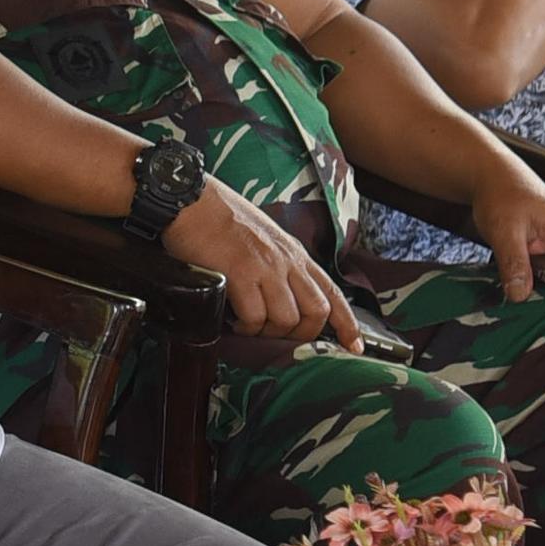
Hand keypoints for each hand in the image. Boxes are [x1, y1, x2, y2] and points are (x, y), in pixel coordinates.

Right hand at [159, 183, 358, 350]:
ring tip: (250, 327)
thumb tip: (282, 296)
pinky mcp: (240, 274)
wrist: (191, 200)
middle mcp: (286, 260)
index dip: (347, 323)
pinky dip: (246, 328)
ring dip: (268, 332)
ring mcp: (265, 267)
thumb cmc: (219, 218)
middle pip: (316, 311)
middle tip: (279, 338)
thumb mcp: (263, 237)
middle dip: (302, 334)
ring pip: (287, 319)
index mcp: (294, 253)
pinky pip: (254, 317)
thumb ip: (278, 263)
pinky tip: (234, 322)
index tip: (354, 345)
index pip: (332, 292)